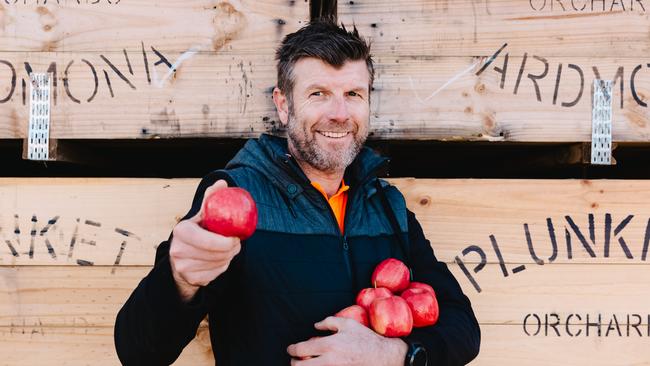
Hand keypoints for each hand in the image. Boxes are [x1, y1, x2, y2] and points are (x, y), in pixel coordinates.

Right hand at [169, 179, 241, 301]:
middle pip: (216, 253)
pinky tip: (219, 260)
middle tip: (236, 243)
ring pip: (218, 264)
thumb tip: (222, 183)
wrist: (181, 257)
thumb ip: (211, 199)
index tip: (236, 238)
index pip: (207, 240)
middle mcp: (178, 250)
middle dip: (232, 249)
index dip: (226, 242)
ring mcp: (183, 267)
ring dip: (229, 257)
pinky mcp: (191, 279)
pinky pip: (216, 273)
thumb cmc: (196, 231)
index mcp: (181, 231)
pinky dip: (222, 266)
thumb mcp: (201, 215)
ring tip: (228, 249)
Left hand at [287, 316, 407, 365]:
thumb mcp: (348, 324)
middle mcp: (328, 361)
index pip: (301, 350)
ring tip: (306, 363)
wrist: (384, 357)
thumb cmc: (366, 340)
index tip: (290, 349)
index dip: (292, 350)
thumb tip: (315, 326)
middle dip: (294, 362)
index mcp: (329, 345)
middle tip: (295, 359)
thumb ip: (329, 322)